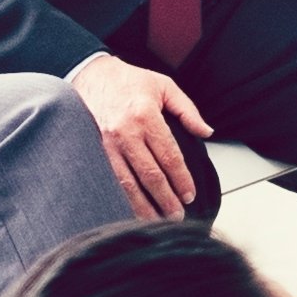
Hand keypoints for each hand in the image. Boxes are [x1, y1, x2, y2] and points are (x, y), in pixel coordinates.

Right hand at [76, 53, 218, 217]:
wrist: (91, 75)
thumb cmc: (129, 81)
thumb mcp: (164, 86)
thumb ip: (188, 110)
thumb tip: (206, 132)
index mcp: (145, 116)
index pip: (168, 156)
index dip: (181, 179)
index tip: (190, 195)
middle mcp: (125, 132)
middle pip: (150, 174)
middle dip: (165, 198)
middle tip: (178, 216)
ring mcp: (107, 144)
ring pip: (127, 183)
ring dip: (143, 206)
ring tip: (157, 221)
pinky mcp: (94, 151)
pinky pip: (111, 180)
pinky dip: (123, 198)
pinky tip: (132, 210)